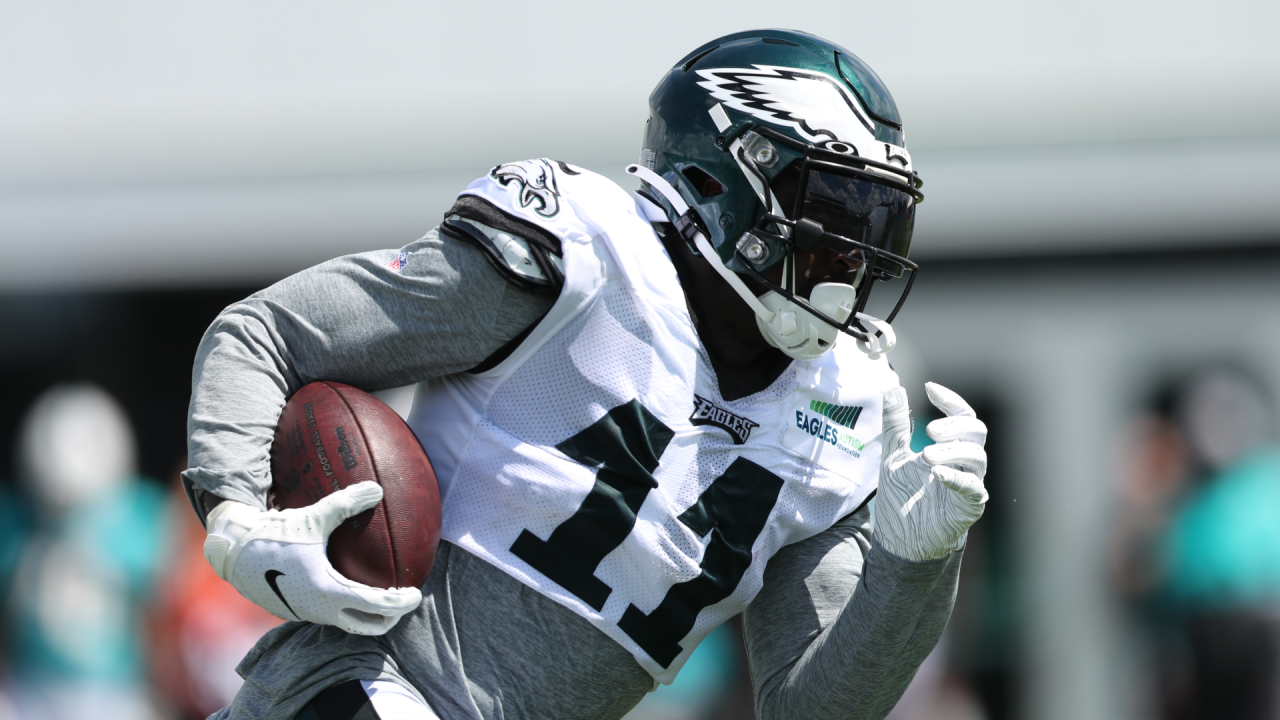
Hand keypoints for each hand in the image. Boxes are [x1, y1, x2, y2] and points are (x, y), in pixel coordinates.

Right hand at [202, 481, 422, 634]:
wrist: (232, 551)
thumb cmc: (273, 534)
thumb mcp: (313, 517)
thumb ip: (346, 503)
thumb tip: (377, 488)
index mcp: (329, 591)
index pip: (377, 607)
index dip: (401, 603)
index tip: (416, 593)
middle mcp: (320, 610)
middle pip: (367, 627)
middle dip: (390, 618)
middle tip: (403, 600)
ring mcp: (306, 614)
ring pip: (346, 623)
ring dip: (367, 614)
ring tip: (382, 595)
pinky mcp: (295, 611)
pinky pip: (329, 616)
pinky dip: (346, 609)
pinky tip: (349, 588)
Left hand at [874, 383, 988, 561]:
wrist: (900, 537)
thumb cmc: (903, 495)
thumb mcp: (892, 454)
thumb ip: (895, 425)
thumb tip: (892, 389)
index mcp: (950, 446)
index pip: (962, 415)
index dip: (949, 400)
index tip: (929, 387)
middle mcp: (965, 462)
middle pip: (977, 431)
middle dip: (954, 426)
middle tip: (929, 431)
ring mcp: (970, 483)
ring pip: (978, 457)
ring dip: (953, 451)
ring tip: (926, 455)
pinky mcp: (969, 506)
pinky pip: (972, 488)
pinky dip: (956, 478)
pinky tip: (937, 474)